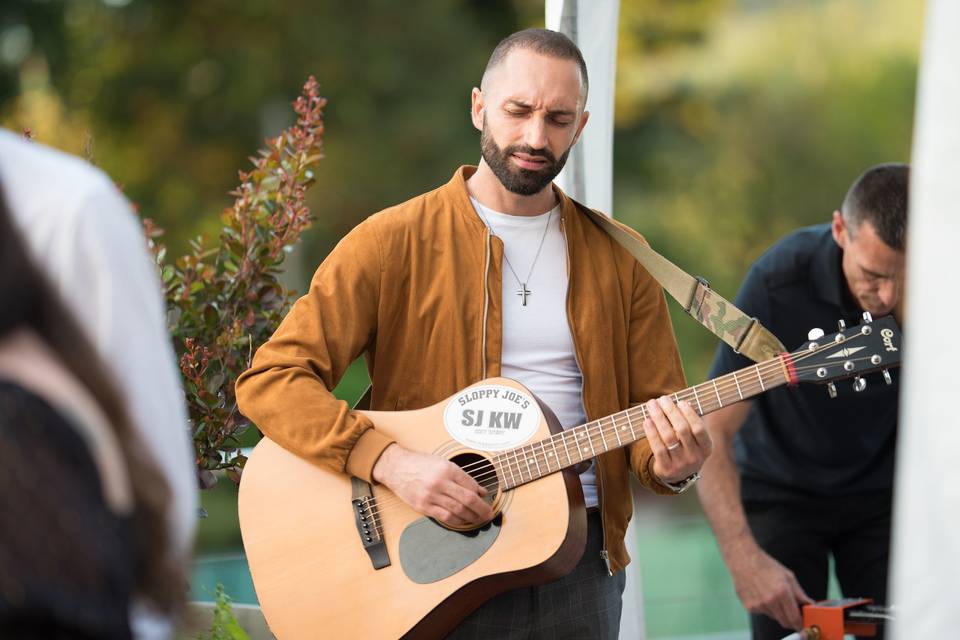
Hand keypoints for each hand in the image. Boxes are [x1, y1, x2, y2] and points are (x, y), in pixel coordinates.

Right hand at [372, 444, 493, 527]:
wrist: (396, 467)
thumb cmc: (420, 464)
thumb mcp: (442, 463)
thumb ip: (462, 476)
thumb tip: (480, 490)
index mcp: (447, 468)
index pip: (470, 484)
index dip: (481, 493)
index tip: (486, 498)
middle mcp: (440, 482)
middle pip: (468, 499)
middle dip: (482, 509)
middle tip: (489, 514)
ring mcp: (431, 495)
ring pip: (458, 510)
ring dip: (471, 517)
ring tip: (478, 519)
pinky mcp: (423, 506)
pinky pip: (445, 516)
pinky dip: (457, 520)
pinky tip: (463, 520)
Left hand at [644, 395, 712, 483]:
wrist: (678, 475)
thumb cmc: (685, 449)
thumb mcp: (694, 440)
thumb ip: (690, 423)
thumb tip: (682, 402)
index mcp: (705, 448)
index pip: (699, 428)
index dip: (690, 414)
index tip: (680, 402)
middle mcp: (695, 457)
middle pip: (682, 430)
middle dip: (671, 412)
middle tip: (662, 399)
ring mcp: (680, 464)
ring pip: (668, 437)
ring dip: (659, 418)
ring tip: (652, 406)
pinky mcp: (666, 468)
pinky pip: (657, 448)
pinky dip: (651, 433)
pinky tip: (647, 421)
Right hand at [729, 544, 812, 629]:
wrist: (743, 559)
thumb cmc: (766, 565)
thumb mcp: (788, 576)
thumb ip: (800, 594)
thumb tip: (809, 606)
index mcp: (782, 592)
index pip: (795, 618)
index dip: (800, 624)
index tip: (802, 624)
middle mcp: (770, 601)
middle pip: (785, 622)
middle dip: (790, 620)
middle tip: (791, 612)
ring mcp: (758, 605)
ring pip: (773, 617)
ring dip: (777, 611)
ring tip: (771, 595)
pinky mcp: (749, 606)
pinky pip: (762, 612)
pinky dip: (765, 607)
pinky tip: (760, 594)